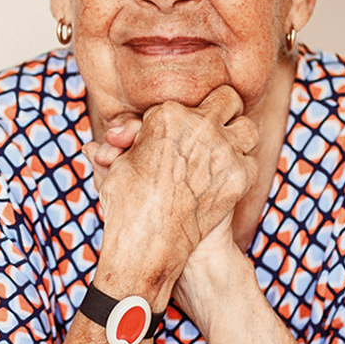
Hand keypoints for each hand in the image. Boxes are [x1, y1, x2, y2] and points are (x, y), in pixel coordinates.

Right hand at [83, 86, 260, 302]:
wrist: (149, 245)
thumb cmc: (125, 204)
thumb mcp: (115, 168)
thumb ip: (116, 148)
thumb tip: (94, 146)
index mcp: (167, 114)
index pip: (182, 102)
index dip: (175, 118)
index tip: (169, 136)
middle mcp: (199, 125)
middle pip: (227, 98)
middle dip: (221, 110)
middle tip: (213, 125)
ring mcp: (224, 149)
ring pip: (247, 127)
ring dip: (237, 137)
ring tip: (224, 149)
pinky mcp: (240, 175)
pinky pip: (250, 160)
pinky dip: (241, 168)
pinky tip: (225, 178)